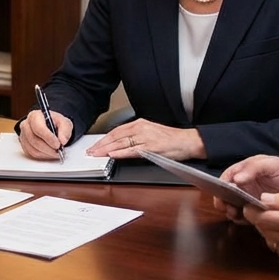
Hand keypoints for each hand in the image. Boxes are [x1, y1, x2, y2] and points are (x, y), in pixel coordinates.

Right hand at [19, 109, 72, 159]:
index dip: (48, 137)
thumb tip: (62, 140)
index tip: (57, 144)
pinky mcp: (24, 146)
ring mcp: (24, 136)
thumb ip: (65, 130)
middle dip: (48, 148)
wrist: (50, 127)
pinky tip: (49, 153)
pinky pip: (32, 154)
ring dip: (46, 153)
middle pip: (34, 140)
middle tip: (58, 150)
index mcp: (34, 116)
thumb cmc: (55, 123)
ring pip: (33, 149)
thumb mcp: (64, 122)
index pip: (38, 128)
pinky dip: (42, 156)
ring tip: (56, 152)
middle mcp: (26, 126)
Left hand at [86, 118, 204, 159]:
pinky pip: (133, 150)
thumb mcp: (150, 133)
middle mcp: (141, 128)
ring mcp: (146, 137)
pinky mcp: (152, 147)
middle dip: (101, 145)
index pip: (116, 131)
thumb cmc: (171, 139)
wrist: (188, 141)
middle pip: (116, 136)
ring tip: (96, 154)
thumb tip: (120, 144)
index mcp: (140, 124)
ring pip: (121, 143)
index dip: (103, 139)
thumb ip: (135, 137)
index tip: (94, 145)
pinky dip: (121, 153)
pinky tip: (112, 155)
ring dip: (107, 150)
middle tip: (90, 151)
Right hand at [215, 156, 278, 219]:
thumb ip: (253, 168)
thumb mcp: (272, 165)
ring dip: (231, 211)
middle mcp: (245, 185)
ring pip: (233, 206)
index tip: (220, 195)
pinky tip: (245, 220)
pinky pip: (245, 216)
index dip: (220, 186)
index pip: (227, 177)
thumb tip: (236, 179)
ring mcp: (250, 199)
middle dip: (223, 201)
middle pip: (226, 193)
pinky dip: (242, 219)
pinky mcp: (258, 211)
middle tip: (227, 208)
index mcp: (245, 171)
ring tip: (235, 215)